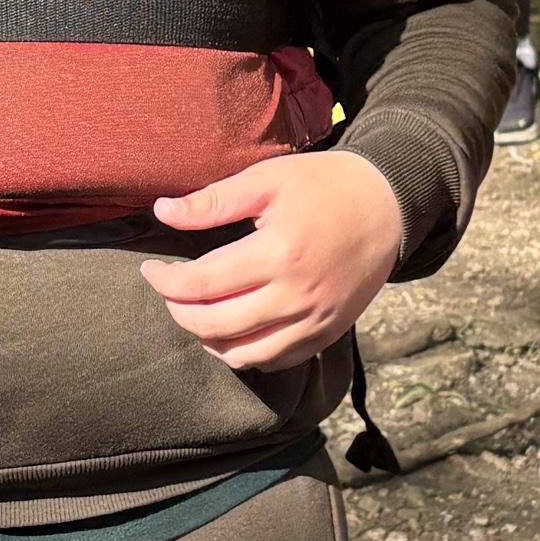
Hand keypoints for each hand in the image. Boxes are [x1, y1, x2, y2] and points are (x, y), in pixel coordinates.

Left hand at [146, 150, 405, 370]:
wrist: (389, 206)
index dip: (166, 282)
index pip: (202, 284)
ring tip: (197, 315)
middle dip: (180, 313)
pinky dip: (247, 355)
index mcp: (278, 254)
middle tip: (170, 293)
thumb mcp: (267, 180)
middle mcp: (296, 296)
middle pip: (217, 326)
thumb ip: (213, 201)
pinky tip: (233, 334)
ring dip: (210, 341)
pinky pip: (278, 361)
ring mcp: (314, 321)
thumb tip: (162, 212)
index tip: (150, 270)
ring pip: (245, 355)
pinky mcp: (328, 333)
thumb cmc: (325, 185)